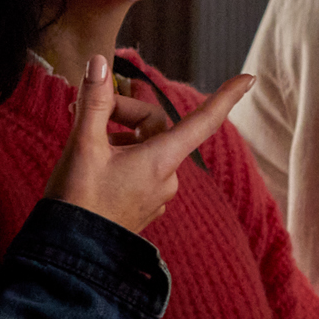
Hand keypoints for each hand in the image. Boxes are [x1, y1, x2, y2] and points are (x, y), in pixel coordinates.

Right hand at [52, 70, 247, 233]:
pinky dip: (119, 157)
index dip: (226, 97)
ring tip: (84, 141)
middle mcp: (166, 178)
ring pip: (144, 148)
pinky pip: (139, 169)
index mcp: (161, 160)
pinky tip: (93, 163)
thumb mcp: (82, 146)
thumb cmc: (77, 202)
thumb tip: (100, 62)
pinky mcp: (143, 206)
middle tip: (86, 113)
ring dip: (117, 136)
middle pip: (155, 127)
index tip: (249, 78)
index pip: (203, 121)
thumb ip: (94, 102)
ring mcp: (156, 195)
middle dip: (123, 114)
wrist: (68, 256)